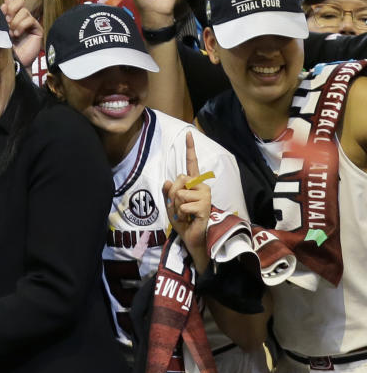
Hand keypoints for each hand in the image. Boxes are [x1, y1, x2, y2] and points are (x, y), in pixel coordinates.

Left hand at [0, 0, 42, 67]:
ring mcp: (29, 22)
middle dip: (11, 8)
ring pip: (23, 10)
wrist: (12, 63)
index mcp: (9, 15)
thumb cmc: (2, 50)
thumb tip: (4, 5)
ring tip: (12, 33)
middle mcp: (20, 17)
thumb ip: (0, 17)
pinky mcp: (37, 28)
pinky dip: (22, 25)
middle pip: (19, 1)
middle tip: (6, 20)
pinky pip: (29, 19)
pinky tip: (18, 34)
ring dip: (15, 22)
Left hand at [162, 132, 210, 266]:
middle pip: (178, 180)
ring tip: (185, 215)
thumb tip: (168, 179)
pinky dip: (181, 215)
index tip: (189, 133)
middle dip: (172, 195)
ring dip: (176, 207)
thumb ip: (167, 192)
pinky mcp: (205, 206)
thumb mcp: (170, 205)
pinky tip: (190, 220)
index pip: (191, 164)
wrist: (193, 239)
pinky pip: (183, 205)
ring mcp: (205, 195)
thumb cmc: (184, 221)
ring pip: (179, 193)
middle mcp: (201, 186)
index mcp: (193, 184)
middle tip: (179, 209)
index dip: (190, 148)